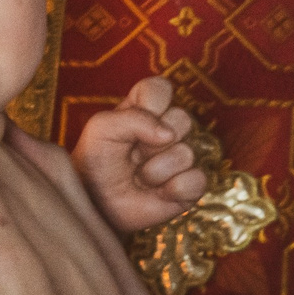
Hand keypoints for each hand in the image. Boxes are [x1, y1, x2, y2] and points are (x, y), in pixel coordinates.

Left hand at [74, 77, 208, 232]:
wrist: (96, 205)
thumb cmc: (96, 162)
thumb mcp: (101, 129)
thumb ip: (133, 119)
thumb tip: (168, 134)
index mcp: (146, 108)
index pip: (161, 89)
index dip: (150, 105)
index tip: (130, 123)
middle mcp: (168, 129)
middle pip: (182, 118)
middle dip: (151, 143)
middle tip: (133, 156)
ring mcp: (181, 157)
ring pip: (186, 153)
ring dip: (155, 171)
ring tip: (140, 178)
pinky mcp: (190, 185)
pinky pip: (197, 180)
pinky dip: (174, 189)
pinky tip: (158, 193)